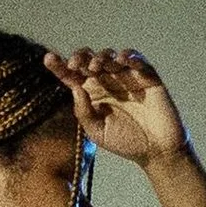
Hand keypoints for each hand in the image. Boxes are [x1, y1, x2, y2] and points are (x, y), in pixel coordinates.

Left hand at [45, 47, 187, 166]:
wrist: (157, 150)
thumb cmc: (126, 142)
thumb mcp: (97, 132)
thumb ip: (83, 112)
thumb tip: (75, 88)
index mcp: (92, 94)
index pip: (72, 76)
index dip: (59, 66)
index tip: (48, 59)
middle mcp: (107, 82)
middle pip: (89, 60)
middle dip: (80, 58)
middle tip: (76, 65)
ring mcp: (126, 77)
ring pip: (110, 56)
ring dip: (102, 57)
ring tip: (97, 66)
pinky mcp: (146, 76)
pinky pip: (136, 59)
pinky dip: (129, 55)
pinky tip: (121, 60)